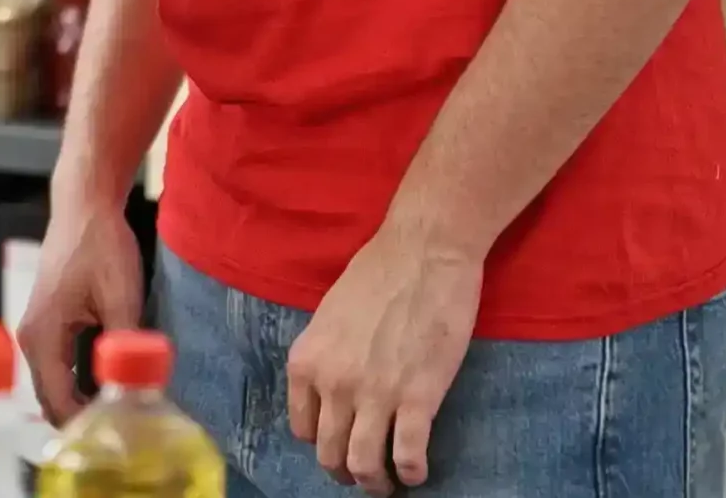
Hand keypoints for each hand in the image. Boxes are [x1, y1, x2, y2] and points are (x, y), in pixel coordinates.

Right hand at [14, 199, 143, 425]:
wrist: (84, 206)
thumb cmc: (100, 245)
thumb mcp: (121, 296)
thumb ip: (124, 345)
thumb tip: (138, 388)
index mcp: (43, 335)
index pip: (58, 401)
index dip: (86, 427)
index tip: (118, 441)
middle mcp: (31, 338)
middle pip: (51, 399)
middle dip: (83, 421)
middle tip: (124, 436)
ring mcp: (36, 331)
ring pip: (55, 385)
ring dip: (81, 403)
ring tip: (120, 417)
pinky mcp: (47, 324)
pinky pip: (58, 367)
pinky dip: (78, 384)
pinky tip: (108, 389)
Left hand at [287, 221, 484, 491]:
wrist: (423, 251)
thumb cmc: (378, 273)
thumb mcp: (329, 316)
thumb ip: (326, 356)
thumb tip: (333, 389)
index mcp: (306, 362)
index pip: (302, 428)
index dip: (322, 441)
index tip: (339, 442)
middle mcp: (333, 384)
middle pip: (330, 455)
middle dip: (347, 471)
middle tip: (365, 473)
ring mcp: (374, 394)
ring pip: (364, 464)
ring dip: (376, 482)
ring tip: (389, 483)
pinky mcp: (417, 398)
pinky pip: (407, 455)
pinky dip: (412, 473)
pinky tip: (417, 472)